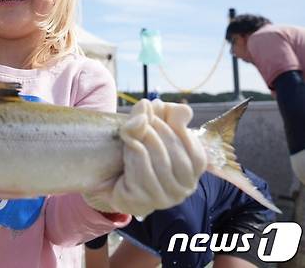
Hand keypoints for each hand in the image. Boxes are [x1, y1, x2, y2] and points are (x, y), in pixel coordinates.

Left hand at [83, 99, 206, 216]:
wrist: (113, 179)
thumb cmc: (140, 151)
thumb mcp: (152, 129)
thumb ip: (163, 115)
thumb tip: (168, 105)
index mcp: (194, 169)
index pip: (191, 145)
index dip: (173, 123)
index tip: (155, 106)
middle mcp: (185, 187)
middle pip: (175, 153)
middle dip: (156, 130)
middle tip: (141, 116)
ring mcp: (166, 198)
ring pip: (159, 163)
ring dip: (144, 140)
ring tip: (131, 128)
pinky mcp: (145, 203)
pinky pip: (142, 174)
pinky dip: (134, 155)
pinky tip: (128, 145)